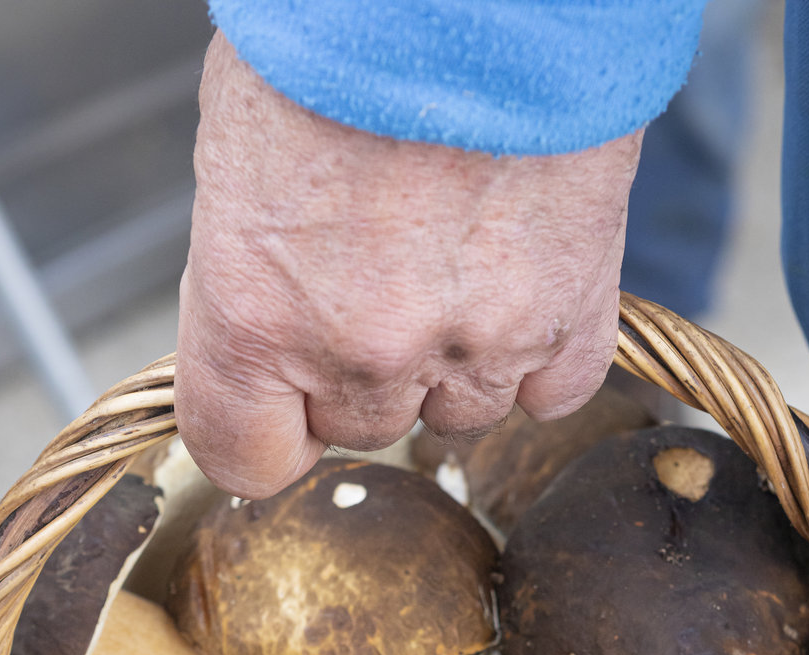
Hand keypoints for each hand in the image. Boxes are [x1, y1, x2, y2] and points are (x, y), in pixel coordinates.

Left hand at [175, 31, 642, 498]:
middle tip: (376, 271)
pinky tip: (521, 288)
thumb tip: (272, 328)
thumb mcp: (239, 153)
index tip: (278, 406)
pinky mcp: (569, 316)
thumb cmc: (341, 30)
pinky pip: (551, 391)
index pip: (247, 458)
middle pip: (361, 429)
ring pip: (457, 415)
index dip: (263, 431)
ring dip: (451, 361)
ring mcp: (476, 343)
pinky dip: (538, 356)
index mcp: (257, 317)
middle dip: (361, 369)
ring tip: (453, 255)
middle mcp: (366, 351)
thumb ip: (257, 276)